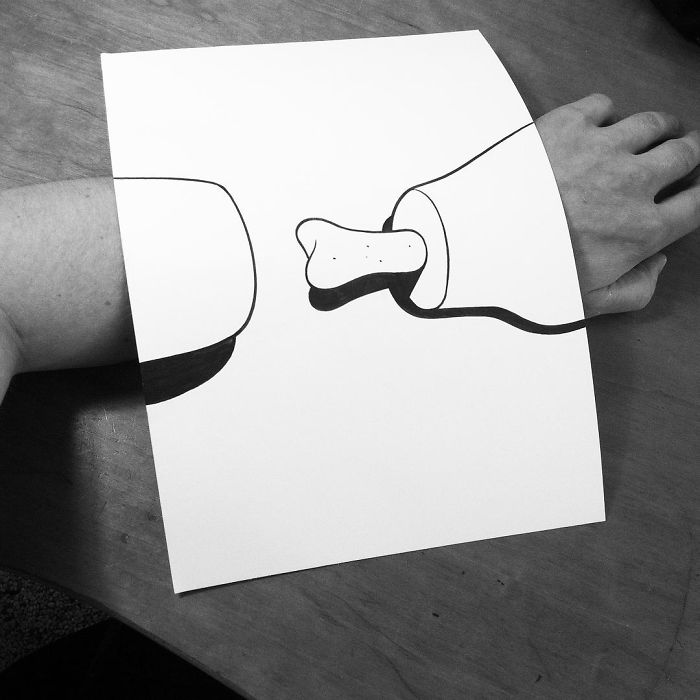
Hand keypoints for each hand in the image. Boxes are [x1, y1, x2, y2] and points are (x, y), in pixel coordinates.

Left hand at [536, 93, 699, 316]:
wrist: (475, 240)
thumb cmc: (528, 275)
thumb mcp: (586, 303)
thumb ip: (634, 290)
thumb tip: (657, 262)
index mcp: (641, 229)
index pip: (698, 202)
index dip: (698, 194)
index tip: (691, 190)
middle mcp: (632, 182)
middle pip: (686, 153)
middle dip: (689, 154)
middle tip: (681, 154)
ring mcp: (602, 148)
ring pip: (654, 123)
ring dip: (660, 128)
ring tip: (655, 132)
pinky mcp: (568, 124)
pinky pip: (605, 104)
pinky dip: (607, 113)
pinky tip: (599, 126)